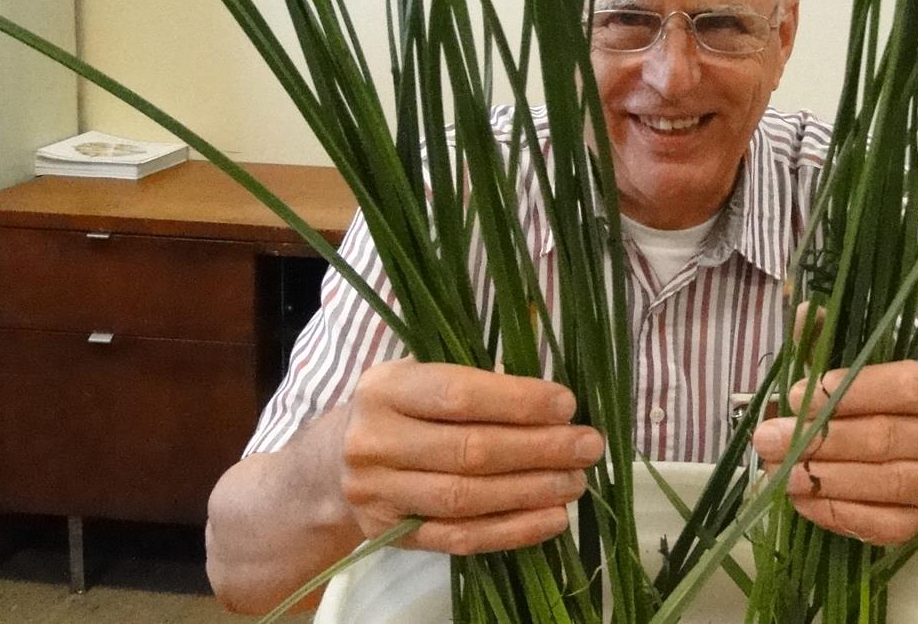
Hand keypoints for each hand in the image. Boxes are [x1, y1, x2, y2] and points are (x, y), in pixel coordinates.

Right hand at [336, 359, 604, 554]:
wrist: (329, 468)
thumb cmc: (397, 412)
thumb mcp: (418, 379)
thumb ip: (474, 384)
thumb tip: (551, 404)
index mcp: (385, 389)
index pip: (459, 395)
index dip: (518, 401)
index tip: (567, 404)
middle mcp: (375, 441)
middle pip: (469, 450)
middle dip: (539, 449)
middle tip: (587, 446)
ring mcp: (380, 494)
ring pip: (467, 498)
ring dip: (533, 491)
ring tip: (577, 481)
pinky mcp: (394, 535)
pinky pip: (461, 538)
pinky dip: (514, 531)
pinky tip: (553, 518)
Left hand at [752, 360, 917, 547]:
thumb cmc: (915, 417)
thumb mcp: (889, 377)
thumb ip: (844, 346)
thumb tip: (806, 312)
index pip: (902, 387)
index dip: (846, 391)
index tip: (797, 396)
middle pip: (884, 438)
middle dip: (818, 439)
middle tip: (768, 438)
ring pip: (882, 484)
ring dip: (821, 479)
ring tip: (776, 472)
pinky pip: (882, 524)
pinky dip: (838, 513)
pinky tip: (803, 502)